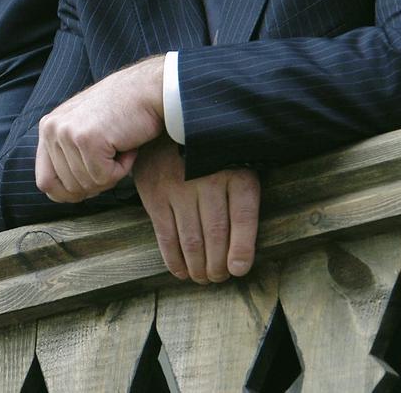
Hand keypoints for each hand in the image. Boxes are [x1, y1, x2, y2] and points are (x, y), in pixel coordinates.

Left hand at [35, 56, 164, 201]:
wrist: (149, 90)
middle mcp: (51, 129)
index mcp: (47, 128)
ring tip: (120, 145)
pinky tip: (127, 146)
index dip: (68, 193)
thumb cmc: (123, 113)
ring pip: (88, 185)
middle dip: (96, 180)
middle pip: (68, 188)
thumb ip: (67, 156)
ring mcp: (67, 133)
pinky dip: (122, 169)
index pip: (45, 181)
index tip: (90, 186)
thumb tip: (61, 195)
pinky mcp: (87, 139)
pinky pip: (104, 178)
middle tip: (113, 155)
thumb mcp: (84, 130)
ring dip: (112, 173)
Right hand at [133, 136, 259, 282]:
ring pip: (192, 239)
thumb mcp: (236, 161)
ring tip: (203, 278)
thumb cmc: (210, 151)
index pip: (243, 217)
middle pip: (216, 233)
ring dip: (198, 267)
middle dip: (218, 265)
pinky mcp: (155, 194)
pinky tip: (181, 271)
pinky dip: (173, 259)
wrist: (168, 121)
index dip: (242, 249)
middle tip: (218, 277)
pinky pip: (166, 235)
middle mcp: (207, 180)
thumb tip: (246, 244)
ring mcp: (178, 188)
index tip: (239, 269)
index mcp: (235, 172)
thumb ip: (242, 196)